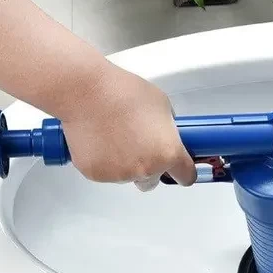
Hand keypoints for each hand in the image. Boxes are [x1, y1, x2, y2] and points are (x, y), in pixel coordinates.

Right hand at [60, 62, 196, 188]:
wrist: (86, 92)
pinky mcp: (97, 174)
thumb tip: (165, 136)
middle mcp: (146, 169)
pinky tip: (101, 140)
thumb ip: (168, 130)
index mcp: (168, 153)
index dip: (184, 172)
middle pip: (154, 180)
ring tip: (116, 135)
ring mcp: (121, 174)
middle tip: (139, 145)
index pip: (186, 176)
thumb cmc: (123, 93)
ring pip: (129, 176)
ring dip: (126, 163)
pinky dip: (105, 161)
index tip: (180, 170)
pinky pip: (106, 173)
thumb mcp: (162, 106)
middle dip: (150, 167)